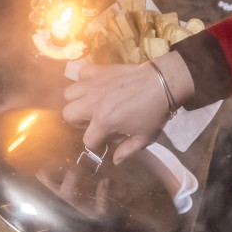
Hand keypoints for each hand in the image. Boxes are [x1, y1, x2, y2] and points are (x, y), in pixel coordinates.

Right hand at [63, 53, 190, 161]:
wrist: (163, 82)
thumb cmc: (155, 112)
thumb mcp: (144, 137)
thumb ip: (127, 151)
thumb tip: (115, 161)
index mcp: (104, 121)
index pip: (88, 140)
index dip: (96, 144)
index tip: (105, 141)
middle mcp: (93, 102)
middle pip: (68, 114)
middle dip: (78, 122)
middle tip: (93, 122)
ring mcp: (95, 84)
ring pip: (69, 93)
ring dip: (77, 101)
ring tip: (91, 104)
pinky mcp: (100, 70)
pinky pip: (82, 73)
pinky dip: (85, 80)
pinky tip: (96, 86)